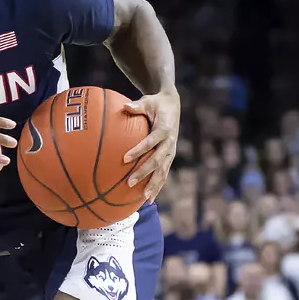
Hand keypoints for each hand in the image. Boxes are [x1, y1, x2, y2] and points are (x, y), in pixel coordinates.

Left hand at [122, 89, 180, 203]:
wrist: (174, 105)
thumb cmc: (156, 103)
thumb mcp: (148, 101)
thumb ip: (137, 106)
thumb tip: (124, 106)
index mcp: (164, 129)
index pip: (151, 141)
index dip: (139, 150)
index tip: (125, 158)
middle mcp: (170, 142)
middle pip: (157, 160)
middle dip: (144, 172)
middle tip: (130, 182)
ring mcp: (171, 151)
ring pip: (163, 170)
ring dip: (154, 184)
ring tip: (144, 198)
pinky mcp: (170, 156)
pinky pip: (164, 173)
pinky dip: (158, 186)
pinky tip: (149, 198)